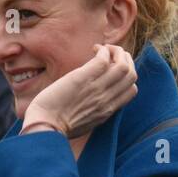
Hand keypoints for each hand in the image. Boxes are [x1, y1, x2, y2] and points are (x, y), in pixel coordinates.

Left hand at [21, 43, 137, 139]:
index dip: (127, 76)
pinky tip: (94, 49)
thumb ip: (95, 111)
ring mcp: (97, 89)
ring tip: (103, 49)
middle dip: (126, 60)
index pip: (132, 90)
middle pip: (131, 75)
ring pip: (123, 65)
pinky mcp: (83, 79)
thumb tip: (94, 101)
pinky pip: (103, 60)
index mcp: (108, 111)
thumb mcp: (85, 122)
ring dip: (116, 51)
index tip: (113, 70)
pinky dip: (103, 51)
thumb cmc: (57, 126)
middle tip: (111, 54)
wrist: (45, 127)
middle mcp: (107, 99)